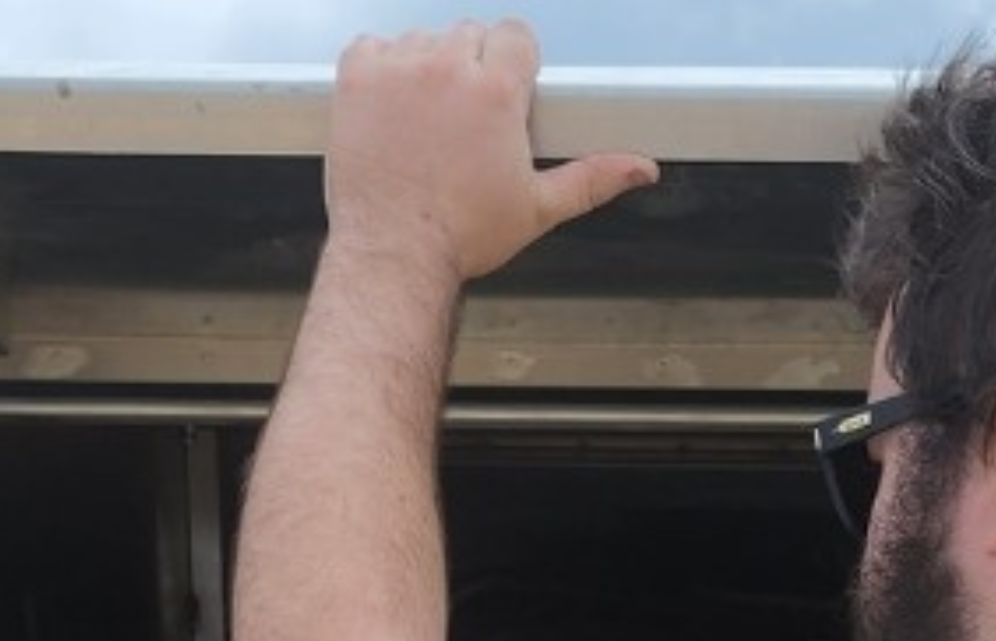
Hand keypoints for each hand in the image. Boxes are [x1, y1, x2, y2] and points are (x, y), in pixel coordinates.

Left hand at [324, 19, 659, 285]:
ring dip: (426, 67)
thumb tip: (639, 169)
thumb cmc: (461, 236)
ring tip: (427, 118)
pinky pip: (371, 46)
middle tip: (465, 116)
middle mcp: (447, 69)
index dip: (513, 61)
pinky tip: (391, 106)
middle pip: (469, 33)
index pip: (515, 34)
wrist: (395, 254)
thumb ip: (593, 178)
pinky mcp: (356, 80)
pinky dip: (380, 68)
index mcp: (497, 92)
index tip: (505, 89)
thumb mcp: (538, 207)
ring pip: (421, 39)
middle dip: (471, 65)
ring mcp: (398, 71)